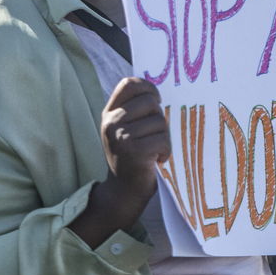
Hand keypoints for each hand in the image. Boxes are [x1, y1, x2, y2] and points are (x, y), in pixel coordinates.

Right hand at [100, 77, 170, 203]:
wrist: (123, 191)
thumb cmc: (131, 156)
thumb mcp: (125, 128)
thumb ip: (135, 109)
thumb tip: (159, 90)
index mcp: (109, 113)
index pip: (129, 83)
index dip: (148, 88)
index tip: (156, 101)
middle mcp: (111, 122)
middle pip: (151, 102)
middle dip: (159, 118)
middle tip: (153, 136)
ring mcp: (121, 137)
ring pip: (159, 122)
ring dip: (164, 137)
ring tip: (153, 149)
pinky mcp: (133, 151)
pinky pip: (163, 139)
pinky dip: (166, 150)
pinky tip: (157, 158)